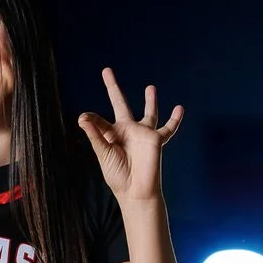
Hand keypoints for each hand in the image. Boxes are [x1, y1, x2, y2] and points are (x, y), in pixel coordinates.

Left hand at [77, 67, 183, 203]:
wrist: (136, 191)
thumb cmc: (117, 176)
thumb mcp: (103, 153)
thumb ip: (95, 134)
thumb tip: (82, 117)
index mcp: (111, 135)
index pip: (100, 120)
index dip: (91, 119)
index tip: (84, 118)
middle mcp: (127, 131)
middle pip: (120, 104)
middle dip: (113, 88)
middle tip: (107, 71)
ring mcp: (143, 134)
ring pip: (148, 113)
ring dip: (150, 101)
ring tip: (150, 87)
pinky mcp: (156, 139)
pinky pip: (168, 128)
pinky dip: (175, 119)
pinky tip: (180, 108)